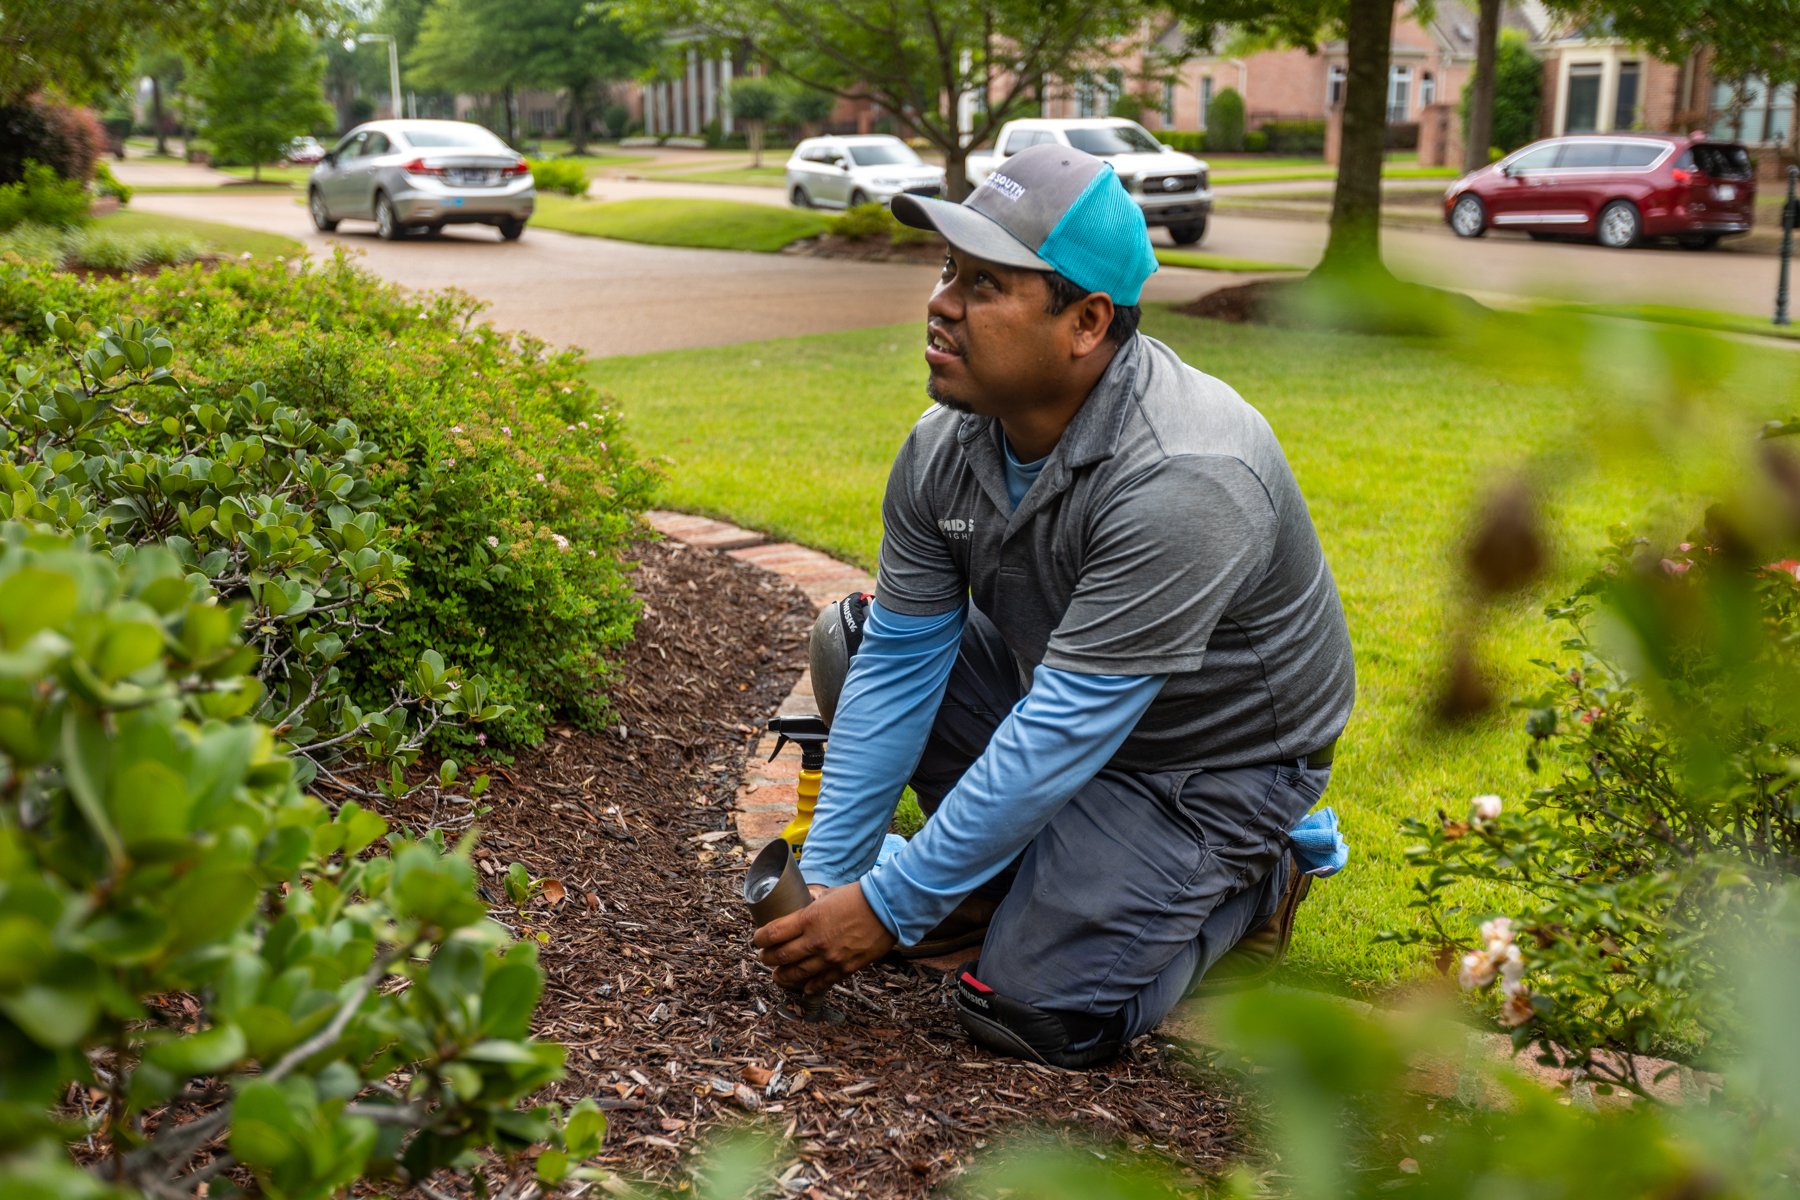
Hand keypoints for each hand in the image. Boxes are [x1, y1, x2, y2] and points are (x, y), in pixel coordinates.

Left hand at [752, 881, 896, 993]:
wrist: (887, 908)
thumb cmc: (858, 897)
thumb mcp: (828, 896)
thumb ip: (813, 907)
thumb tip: (804, 907)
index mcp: (808, 919)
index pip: (772, 933)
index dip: (759, 939)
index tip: (757, 940)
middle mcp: (815, 941)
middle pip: (780, 956)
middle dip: (767, 959)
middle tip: (765, 958)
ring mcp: (830, 958)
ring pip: (797, 974)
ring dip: (783, 976)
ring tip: (778, 976)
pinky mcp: (845, 968)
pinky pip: (822, 982)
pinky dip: (810, 986)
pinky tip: (804, 987)